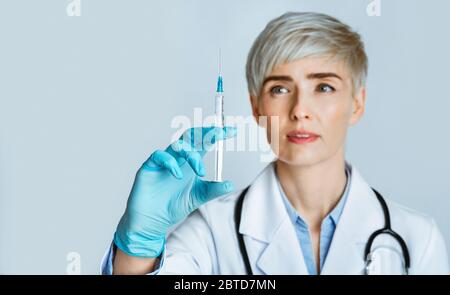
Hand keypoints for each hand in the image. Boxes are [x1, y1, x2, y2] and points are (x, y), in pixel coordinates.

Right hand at [114, 126, 236, 257]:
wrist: (153, 221)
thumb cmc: (173, 206)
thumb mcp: (198, 197)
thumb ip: (213, 190)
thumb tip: (230, 184)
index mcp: (191, 162)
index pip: (205, 142)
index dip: (217, 134)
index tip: (232, 130)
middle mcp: (178, 158)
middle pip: (191, 136)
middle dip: (206, 132)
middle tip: (219, 134)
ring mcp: (163, 161)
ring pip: (178, 145)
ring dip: (191, 154)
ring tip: (200, 171)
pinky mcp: (150, 167)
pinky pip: (159, 156)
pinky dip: (171, 163)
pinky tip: (178, 176)